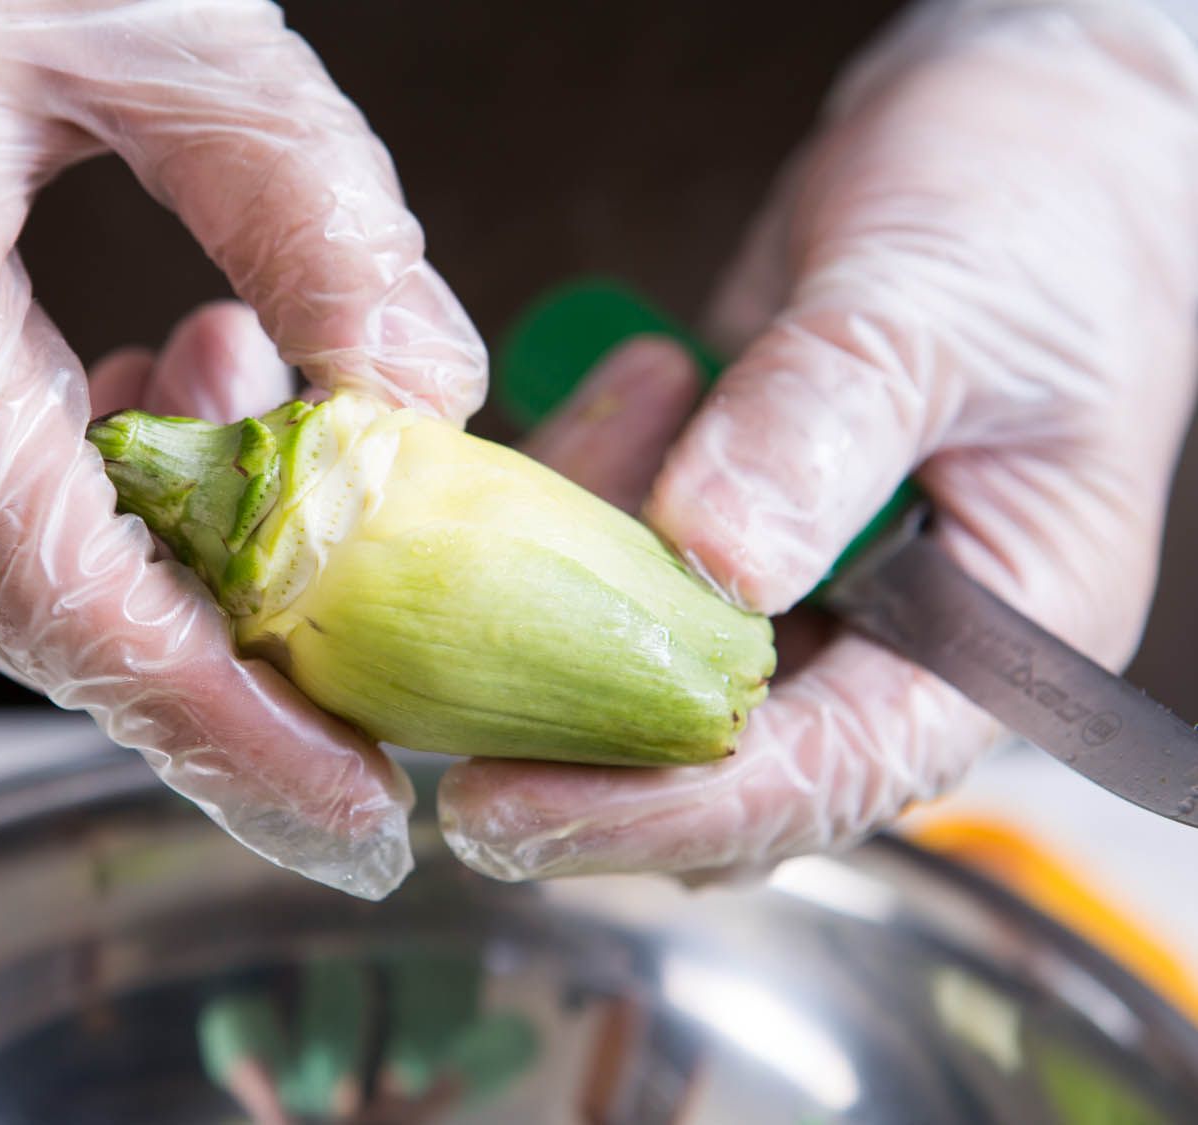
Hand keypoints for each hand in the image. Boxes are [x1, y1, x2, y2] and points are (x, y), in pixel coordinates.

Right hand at [0, 0, 484, 898]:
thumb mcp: (160, 17)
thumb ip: (314, 213)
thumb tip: (418, 401)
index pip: (62, 594)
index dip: (224, 729)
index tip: (353, 814)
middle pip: (33, 614)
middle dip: (219, 683)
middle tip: (363, 710)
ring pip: (4, 569)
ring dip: (170, 564)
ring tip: (281, 451)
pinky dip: (102, 494)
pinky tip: (181, 393)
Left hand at [437, 2, 1197, 881]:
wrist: (1027, 133)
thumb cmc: (1030, 212)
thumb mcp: (937, 309)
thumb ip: (827, 427)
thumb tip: (715, 562)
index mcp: (986, 643)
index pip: (824, 774)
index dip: (665, 808)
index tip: (510, 809)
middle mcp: (888, 643)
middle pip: (716, 758)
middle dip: (573, 737)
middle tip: (429, 711)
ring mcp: (801, 588)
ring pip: (647, 659)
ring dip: (573, 576)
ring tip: (616, 410)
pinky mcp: (728, 525)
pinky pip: (624, 557)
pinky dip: (588, 495)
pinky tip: (630, 386)